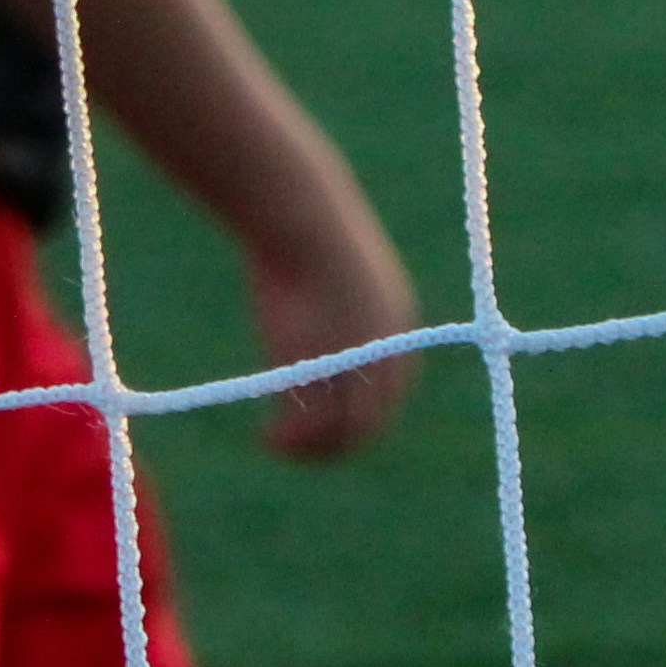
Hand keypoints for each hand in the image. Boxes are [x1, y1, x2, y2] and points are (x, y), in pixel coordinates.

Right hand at [243, 204, 418, 464]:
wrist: (304, 217)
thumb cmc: (307, 228)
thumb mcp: (330, 270)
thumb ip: (332, 305)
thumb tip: (313, 316)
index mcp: (396, 327)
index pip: (390, 390)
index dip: (362, 412)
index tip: (330, 421)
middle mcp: (387, 353)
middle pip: (373, 421)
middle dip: (337, 441)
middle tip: (300, 447)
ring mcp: (359, 365)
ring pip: (345, 433)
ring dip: (312, 449)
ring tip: (278, 446)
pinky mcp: (326, 373)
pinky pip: (312, 428)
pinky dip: (290, 441)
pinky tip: (268, 439)